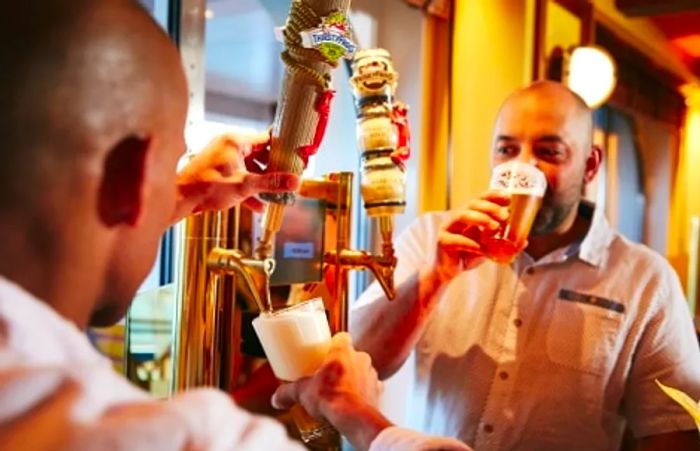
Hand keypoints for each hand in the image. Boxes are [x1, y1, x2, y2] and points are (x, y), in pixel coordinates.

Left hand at [173, 133, 298, 220]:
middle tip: (289, 178)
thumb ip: (271, 183)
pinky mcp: (217, 172)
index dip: (283, 148)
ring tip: (276, 195)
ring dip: (262, 182)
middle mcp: (229, 146)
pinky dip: (248, 189)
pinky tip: (258, 206)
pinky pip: (239, 177)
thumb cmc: (207, 186)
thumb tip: (294, 181)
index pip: (267, 139)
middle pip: (260, 154)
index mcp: (236, 142)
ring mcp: (223, 159)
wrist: (179, 198)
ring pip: (250, 168)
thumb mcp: (245, 185)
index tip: (296, 158)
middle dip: (274, 169)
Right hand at [271, 333, 380, 417]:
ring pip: (361, 370)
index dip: (335, 343)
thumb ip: (287, 392)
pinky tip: (351, 401)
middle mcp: (360, 358)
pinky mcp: (378, 391)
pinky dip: (362, 393)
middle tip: (328, 374)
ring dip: (353, 377)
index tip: (326, 350)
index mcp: (342, 351)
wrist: (353, 418)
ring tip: (339, 390)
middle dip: (341, 363)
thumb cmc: (331, 398)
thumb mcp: (302, 392)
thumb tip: (277, 398)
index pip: (342, 337)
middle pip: (351, 355)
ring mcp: (371, 374)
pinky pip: (370, 387)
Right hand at [433, 190, 509, 282]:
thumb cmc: (467, 255)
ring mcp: (448, 228)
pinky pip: (457, 239)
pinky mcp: (442, 241)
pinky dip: (471, 243)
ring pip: (461, 215)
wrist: (448, 271)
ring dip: (480, 218)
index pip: (480, 199)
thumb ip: (501, 241)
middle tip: (504, 215)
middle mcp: (457, 217)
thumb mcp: (488, 247)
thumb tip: (524, 240)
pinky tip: (481, 249)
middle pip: (472, 204)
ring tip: (495, 226)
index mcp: (468, 214)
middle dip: (490, 207)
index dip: (493, 195)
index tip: (508, 197)